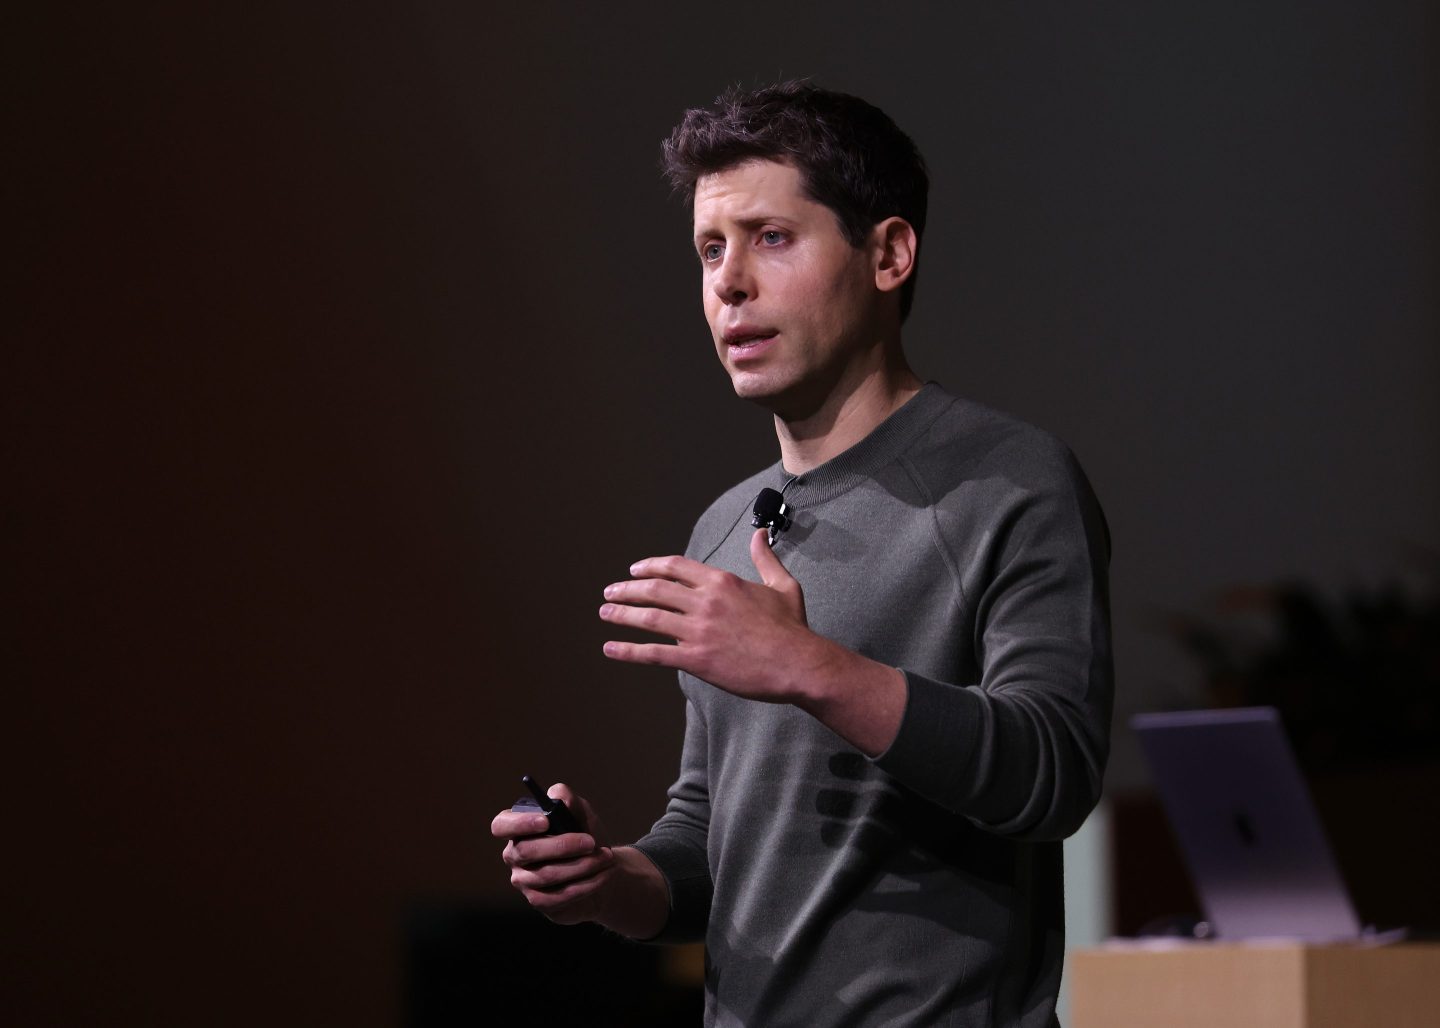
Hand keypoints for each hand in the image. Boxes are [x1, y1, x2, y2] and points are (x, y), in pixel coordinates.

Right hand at [490, 783, 614, 924]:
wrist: (602, 869)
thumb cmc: (585, 836)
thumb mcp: (582, 815)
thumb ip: (570, 801)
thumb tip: (557, 794)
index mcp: (518, 829)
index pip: (501, 826)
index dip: (520, 824)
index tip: (546, 821)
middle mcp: (514, 855)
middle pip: (526, 851)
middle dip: (562, 846)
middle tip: (591, 842)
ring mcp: (524, 881)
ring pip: (546, 875)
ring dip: (581, 866)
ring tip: (606, 858)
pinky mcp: (539, 901)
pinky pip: (558, 896)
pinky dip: (586, 884)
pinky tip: (604, 874)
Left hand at [599, 528, 823, 702]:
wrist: (798, 663)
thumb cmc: (792, 627)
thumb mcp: (782, 584)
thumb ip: (765, 558)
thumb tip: (760, 534)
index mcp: (722, 581)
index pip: (675, 567)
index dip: (651, 567)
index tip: (635, 570)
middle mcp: (705, 601)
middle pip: (655, 589)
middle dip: (627, 588)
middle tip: (610, 591)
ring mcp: (698, 630)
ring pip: (649, 617)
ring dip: (621, 613)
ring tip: (605, 612)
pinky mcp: (696, 658)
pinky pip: (654, 653)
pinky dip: (628, 651)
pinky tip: (611, 648)